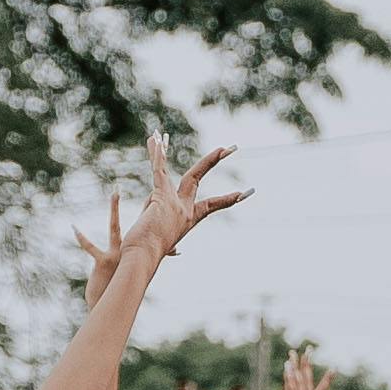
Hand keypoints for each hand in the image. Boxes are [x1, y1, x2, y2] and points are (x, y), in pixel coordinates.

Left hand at [107, 148, 238, 279]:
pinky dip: (156, 154)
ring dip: (164, 149)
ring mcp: (174, 201)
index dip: (228, 199)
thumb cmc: (151, 256)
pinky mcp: (161, 196)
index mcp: (187, 219)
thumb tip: (176, 250)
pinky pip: (159, 169)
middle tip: (230, 147)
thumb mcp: (164, 247)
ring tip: (161, 132)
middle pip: (198, 177)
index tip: (246, 193)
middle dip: (214, 160)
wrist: (144, 257)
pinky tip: (154, 138)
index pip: (211, 205)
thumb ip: (170, 244)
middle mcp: (184, 208)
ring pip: (168, 167)